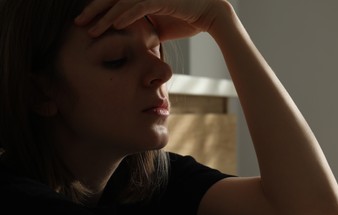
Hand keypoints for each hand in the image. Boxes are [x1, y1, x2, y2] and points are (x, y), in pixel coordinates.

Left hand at [74, 0, 230, 40]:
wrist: (210, 15)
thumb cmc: (187, 19)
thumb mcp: (160, 27)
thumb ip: (146, 29)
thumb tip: (135, 40)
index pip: (115, 2)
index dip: (99, 11)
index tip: (86, 24)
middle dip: (93, 11)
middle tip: (78, 23)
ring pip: (121, 3)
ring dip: (105, 16)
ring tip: (91, 29)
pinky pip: (139, 6)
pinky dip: (125, 15)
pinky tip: (114, 25)